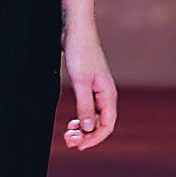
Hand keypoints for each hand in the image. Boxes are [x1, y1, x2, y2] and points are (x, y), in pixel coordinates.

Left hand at [61, 22, 116, 151]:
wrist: (76, 30)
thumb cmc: (80, 52)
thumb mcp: (80, 81)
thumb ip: (84, 106)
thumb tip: (88, 129)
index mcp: (108, 94)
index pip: (107, 126)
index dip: (94, 139)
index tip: (78, 146)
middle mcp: (105, 95)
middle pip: (100, 124)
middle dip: (86, 136)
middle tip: (68, 141)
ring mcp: (97, 91)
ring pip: (93, 118)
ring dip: (82, 129)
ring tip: (67, 134)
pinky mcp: (88, 86)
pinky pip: (87, 109)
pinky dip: (79, 118)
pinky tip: (70, 123)